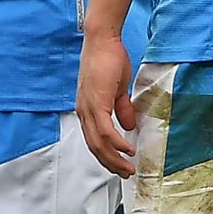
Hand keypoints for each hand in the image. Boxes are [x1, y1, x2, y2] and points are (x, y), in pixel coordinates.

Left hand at [75, 35, 136, 176]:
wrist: (102, 40)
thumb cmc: (109, 58)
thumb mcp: (117, 89)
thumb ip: (121, 108)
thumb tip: (128, 126)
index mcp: (88, 108)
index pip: (94, 140)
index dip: (106, 156)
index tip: (120, 166)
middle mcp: (84, 111)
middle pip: (94, 146)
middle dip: (111, 163)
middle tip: (126, 173)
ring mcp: (88, 107)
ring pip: (98, 142)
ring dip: (114, 158)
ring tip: (128, 168)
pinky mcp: (96, 102)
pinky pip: (105, 130)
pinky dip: (116, 143)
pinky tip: (127, 150)